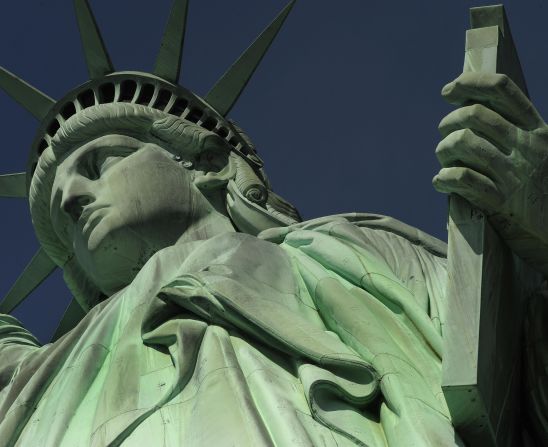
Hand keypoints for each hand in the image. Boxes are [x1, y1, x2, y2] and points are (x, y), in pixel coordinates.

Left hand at [433, 72, 547, 273]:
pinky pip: (462, 178)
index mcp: (536, 129)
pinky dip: (444, 178)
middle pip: (474, 114)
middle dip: (449, 122)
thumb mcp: (540, 150)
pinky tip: (441, 182)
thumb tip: (468, 108)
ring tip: (444, 161)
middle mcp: (527, 145)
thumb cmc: (542, 187)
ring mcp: (515, 173)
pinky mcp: (501, 201)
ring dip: (444, 151)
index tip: (448, 91)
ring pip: (464, 142)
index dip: (470, 83)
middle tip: (445, 135)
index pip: (501, 89)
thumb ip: (513, 129)